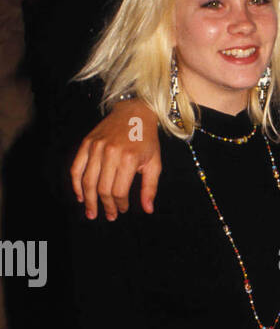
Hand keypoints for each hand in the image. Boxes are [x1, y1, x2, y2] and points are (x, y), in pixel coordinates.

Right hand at [71, 99, 161, 219]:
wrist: (134, 112)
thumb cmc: (146, 140)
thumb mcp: (154, 163)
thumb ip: (150, 187)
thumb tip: (148, 209)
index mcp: (128, 159)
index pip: (119, 191)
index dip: (120, 205)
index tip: (122, 210)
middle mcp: (110, 153)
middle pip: (102, 189)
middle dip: (105, 206)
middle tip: (109, 216)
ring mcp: (96, 147)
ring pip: (88, 181)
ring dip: (89, 200)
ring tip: (92, 213)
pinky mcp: (87, 143)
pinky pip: (76, 167)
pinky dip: (76, 184)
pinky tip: (80, 196)